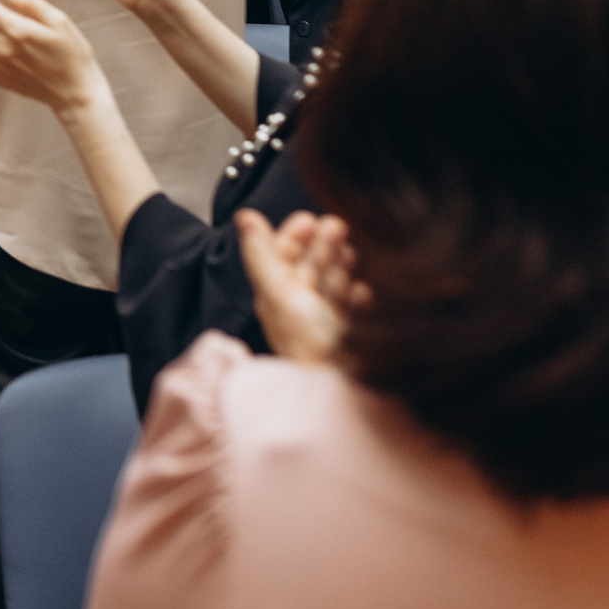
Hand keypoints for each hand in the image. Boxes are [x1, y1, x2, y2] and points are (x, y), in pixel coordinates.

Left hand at [236, 209, 364, 364]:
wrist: (344, 392)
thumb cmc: (309, 345)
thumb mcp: (281, 294)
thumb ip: (263, 255)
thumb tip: (243, 216)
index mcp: (276, 298)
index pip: (280, 259)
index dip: (293, 236)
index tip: (309, 218)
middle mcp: (298, 309)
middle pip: (309, 268)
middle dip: (322, 245)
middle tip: (337, 225)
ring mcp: (324, 324)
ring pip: (332, 285)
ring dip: (340, 265)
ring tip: (352, 251)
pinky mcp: (349, 338)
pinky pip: (354, 311)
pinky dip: (359, 297)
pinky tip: (365, 290)